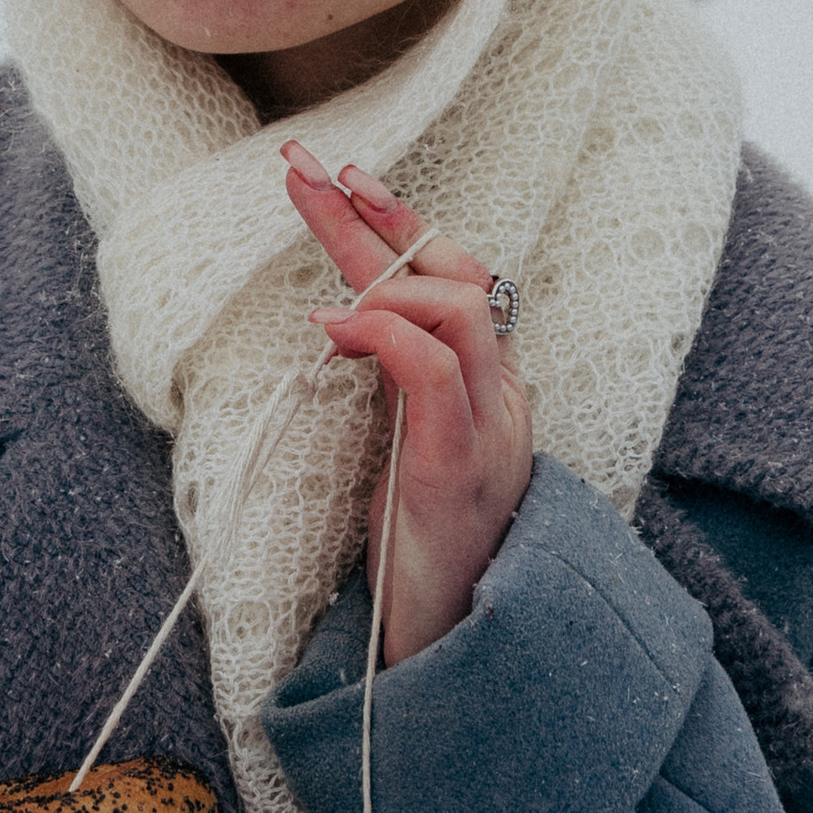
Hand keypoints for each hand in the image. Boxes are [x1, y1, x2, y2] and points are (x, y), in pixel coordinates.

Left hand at [279, 144, 532, 664]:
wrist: (453, 644)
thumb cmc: (419, 550)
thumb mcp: (404, 446)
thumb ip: (394, 381)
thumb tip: (345, 320)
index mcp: (488, 386)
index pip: (453, 276)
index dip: (396, 219)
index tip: (336, 175)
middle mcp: (501, 394)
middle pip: (457, 271)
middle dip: (382, 212)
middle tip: (311, 168)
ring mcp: (489, 427)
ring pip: (460, 305)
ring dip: (382, 268)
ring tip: (320, 270)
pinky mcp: (458, 466)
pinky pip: (433, 371)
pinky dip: (381, 334)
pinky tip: (331, 327)